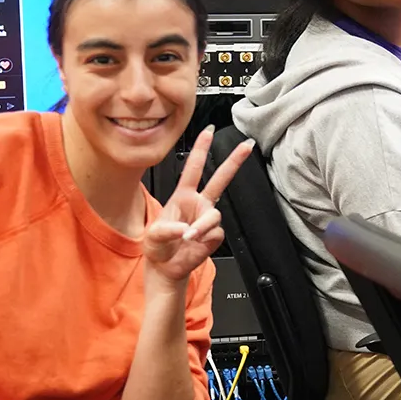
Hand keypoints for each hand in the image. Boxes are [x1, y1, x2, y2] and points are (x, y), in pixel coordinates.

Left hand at [143, 127, 252, 284]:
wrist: (165, 267)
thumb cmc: (158, 246)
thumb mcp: (153, 234)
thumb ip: (168, 229)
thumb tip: (187, 228)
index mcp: (182, 196)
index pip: (193, 168)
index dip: (200, 149)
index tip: (209, 132)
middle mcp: (198, 204)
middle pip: (220, 179)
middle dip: (234, 161)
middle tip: (247, 145)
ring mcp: (207, 219)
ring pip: (214, 215)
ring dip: (201, 226)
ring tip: (189, 236)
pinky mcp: (214, 236)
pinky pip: (214, 233)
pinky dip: (202, 238)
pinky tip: (193, 243)